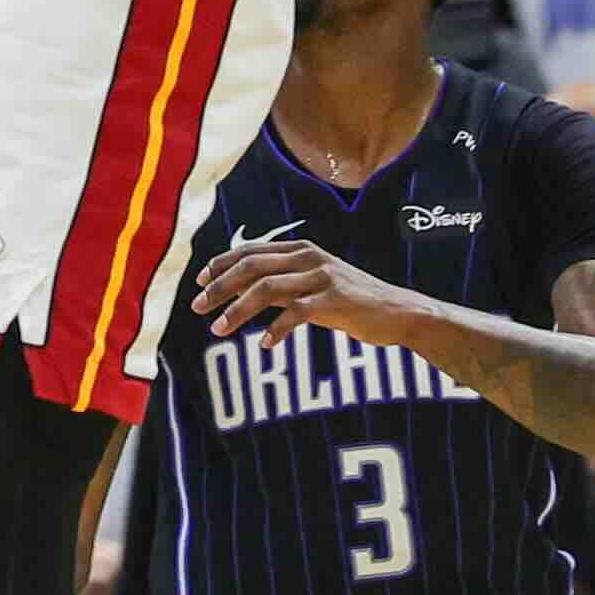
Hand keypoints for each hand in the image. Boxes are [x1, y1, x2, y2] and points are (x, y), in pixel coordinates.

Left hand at [191, 230, 421, 347]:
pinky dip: (276, 328)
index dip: (220, 265)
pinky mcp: (334, 299)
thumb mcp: (311, 287)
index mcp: (299, 250)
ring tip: (219, 330)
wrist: (397, 312)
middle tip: (197, 307)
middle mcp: (307, 257)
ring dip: (237, 310)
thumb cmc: (350, 301)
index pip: (249, 251)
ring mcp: (321, 276)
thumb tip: (240, 294)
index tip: (198, 283)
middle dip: (219, 287)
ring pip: (266, 288)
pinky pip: (296, 313)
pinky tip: (265, 344)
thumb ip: (281, 286)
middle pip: (250, 267)